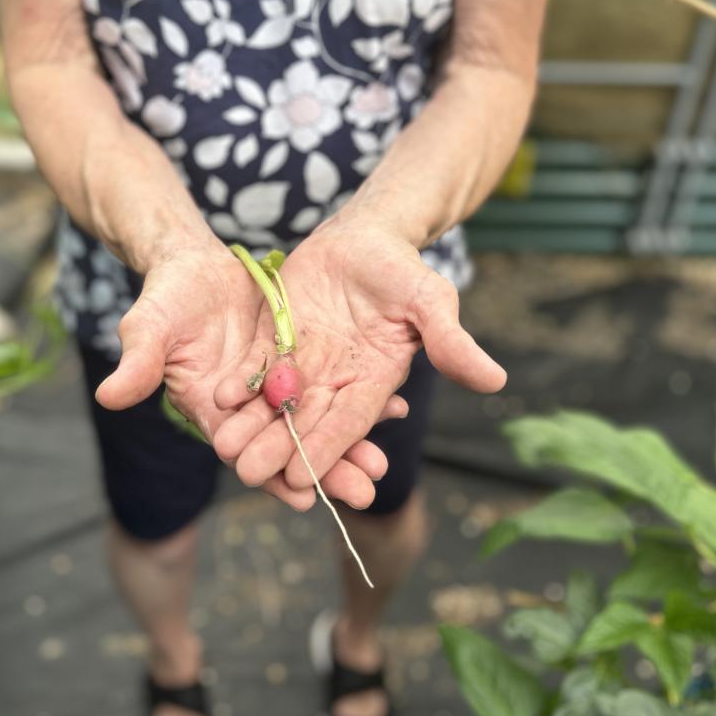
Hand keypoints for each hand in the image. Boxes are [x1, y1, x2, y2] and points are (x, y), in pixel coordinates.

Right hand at [94, 244, 396, 510]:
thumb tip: (110, 395)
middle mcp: (247, 407)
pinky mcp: (298, 361)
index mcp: (212, 409)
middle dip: (324, 469)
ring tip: (382, 463)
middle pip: (288, 444)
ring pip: (315, 421)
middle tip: (364, 491)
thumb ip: (138, 362)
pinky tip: (394, 408)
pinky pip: (330, 385)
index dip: (270, 474)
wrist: (194, 264)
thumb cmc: (165, 297)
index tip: (301, 498)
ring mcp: (275, 386)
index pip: (243, 451)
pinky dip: (359, 398)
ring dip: (348, 442)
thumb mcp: (149, 326)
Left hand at [210, 217, 506, 507]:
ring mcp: (306, 362)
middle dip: (277, 448)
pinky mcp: (280, 341)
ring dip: (252, 425)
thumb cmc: (404, 270)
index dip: (326, 449)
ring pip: (276, 402)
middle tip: (247, 473)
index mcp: (374, 380)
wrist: (365, 236)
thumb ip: (451, 342)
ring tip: (224, 447)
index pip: (349, 422)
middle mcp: (337, 379)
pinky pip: (259, 368)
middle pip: (305, 420)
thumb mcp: (431, 301)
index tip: (301, 478)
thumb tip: (496, 380)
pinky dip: (242, 385)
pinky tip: (219, 399)